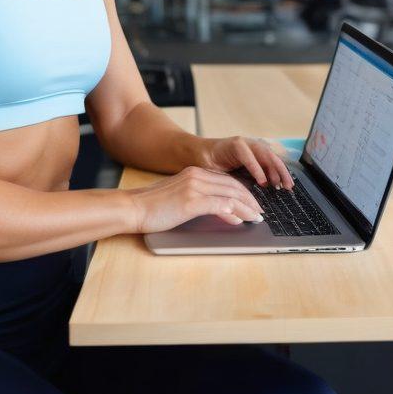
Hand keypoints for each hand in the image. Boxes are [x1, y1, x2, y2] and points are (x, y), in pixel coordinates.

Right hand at [126, 166, 263, 231]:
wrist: (133, 208)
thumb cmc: (152, 206)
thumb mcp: (179, 195)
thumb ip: (198, 197)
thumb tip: (220, 209)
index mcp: (195, 172)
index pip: (227, 180)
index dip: (243, 192)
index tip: (252, 203)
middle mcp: (197, 176)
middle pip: (233, 186)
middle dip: (249, 199)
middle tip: (259, 211)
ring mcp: (195, 187)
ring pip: (230, 195)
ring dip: (246, 208)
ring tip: (255, 217)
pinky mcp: (191, 201)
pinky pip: (220, 206)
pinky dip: (233, 213)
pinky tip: (239, 221)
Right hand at [202, 135, 294, 189]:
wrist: (194, 160)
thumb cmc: (212, 174)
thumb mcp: (234, 183)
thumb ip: (247, 188)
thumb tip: (260, 202)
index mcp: (253, 157)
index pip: (272, 164)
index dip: (281, 175)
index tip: (288, 188)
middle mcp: (251, 148)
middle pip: (272, 158)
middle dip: (281, 172)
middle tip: (288, 187)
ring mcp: (243, 144)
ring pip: (264, 154)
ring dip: (272, 170)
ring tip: (277, 184)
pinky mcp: (234, 144)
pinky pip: (247, 155)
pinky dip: (256, 168)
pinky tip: (261, 180)